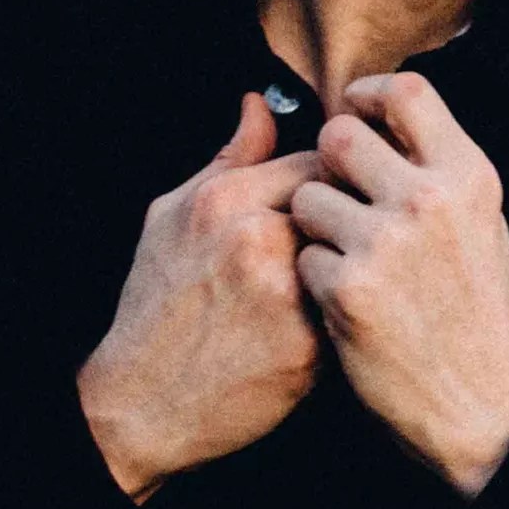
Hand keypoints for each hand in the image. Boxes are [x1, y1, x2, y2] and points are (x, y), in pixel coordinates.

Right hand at [79, 94, 326, 499]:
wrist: (145, 403)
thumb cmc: (158, 305)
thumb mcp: (172, 217)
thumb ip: (229, 158)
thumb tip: (260, 104)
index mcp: (226, 199)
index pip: (320, 157)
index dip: (338, 176)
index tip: (340, 194)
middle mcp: (258, 238)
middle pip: (349, 200)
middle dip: (358, 213)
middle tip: (355, 233)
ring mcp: (287, 293)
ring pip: (360, 251)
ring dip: (363, 258)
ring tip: (353, 272)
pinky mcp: (311, 344)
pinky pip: (359, 304)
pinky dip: (357, 306)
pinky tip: (343, 314)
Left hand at [290, 73, 508, 495]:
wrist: (476, 401)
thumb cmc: (474, 310)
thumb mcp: (481, 225)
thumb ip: (439, 169)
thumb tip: (389, 118)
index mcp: (467, 176)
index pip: (406, 93)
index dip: (367, 96)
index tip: (353, 113)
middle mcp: (428, 200)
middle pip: (338, 136)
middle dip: (326, 161)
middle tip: (336, 192)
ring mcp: (386, 244)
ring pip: (307, 196)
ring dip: (313, 223)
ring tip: (344, 255)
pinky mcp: (348, 288)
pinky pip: (301, 256)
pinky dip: (313, 278)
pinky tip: (342, 300)